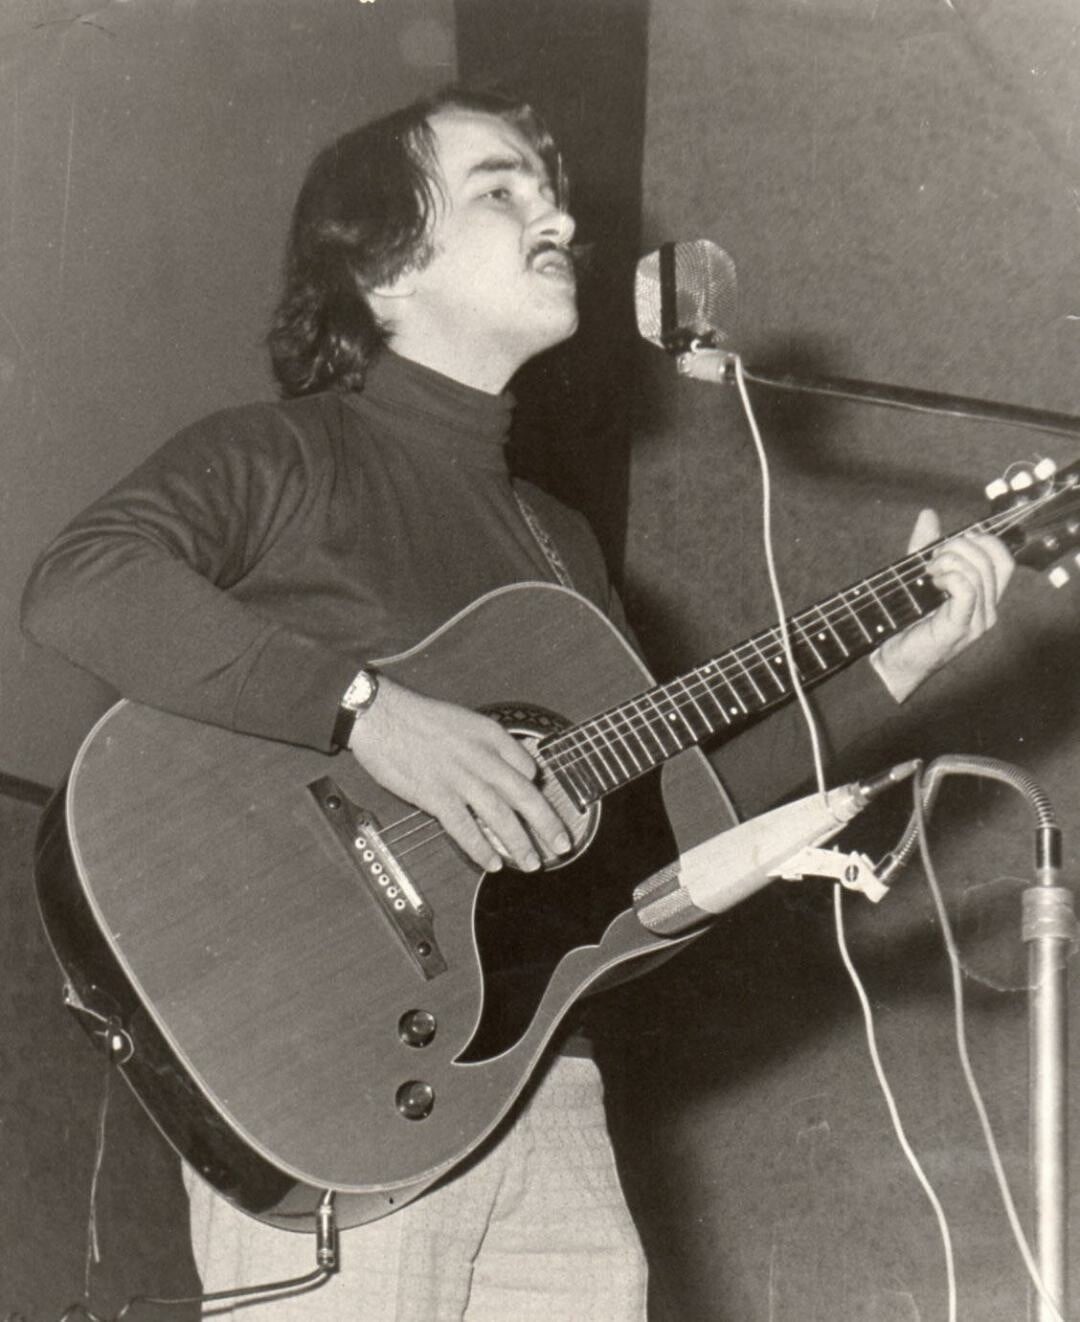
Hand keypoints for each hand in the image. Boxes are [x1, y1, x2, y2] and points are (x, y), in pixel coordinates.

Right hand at [347, 676, 573, 872]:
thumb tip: (517, 766)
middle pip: (524, 796)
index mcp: (489, 735)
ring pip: (500, 817)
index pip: (527, 766)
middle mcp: (481, 757)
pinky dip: (482, 849)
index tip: (545, 808)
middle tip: (563, 844)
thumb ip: (491, 744)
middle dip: (547, 824)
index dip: (539, 790)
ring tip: (532, 862)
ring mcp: (460, 778)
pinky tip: (493, 863)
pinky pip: (466, 829)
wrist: (380, 715)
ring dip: (520, 843)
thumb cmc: (418, 718)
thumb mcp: (464, 720)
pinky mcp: (436, 795)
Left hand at [872, 508, 1013, 702]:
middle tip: (933, 557)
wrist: (889, 659)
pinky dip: (950, 577)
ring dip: (950, 561)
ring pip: (979, 572)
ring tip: (928, 571)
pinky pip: (968, 589)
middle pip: (994, 559)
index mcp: (983, 596)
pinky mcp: (961, 628)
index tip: (949, 543)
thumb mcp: (916, 575)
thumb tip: (929, 514)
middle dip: (962, 546)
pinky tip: (933, 583)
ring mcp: (978, 620)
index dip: (981, 541)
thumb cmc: (904, 621)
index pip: (1003, 558)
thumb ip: (925, 546)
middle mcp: (988, 609)